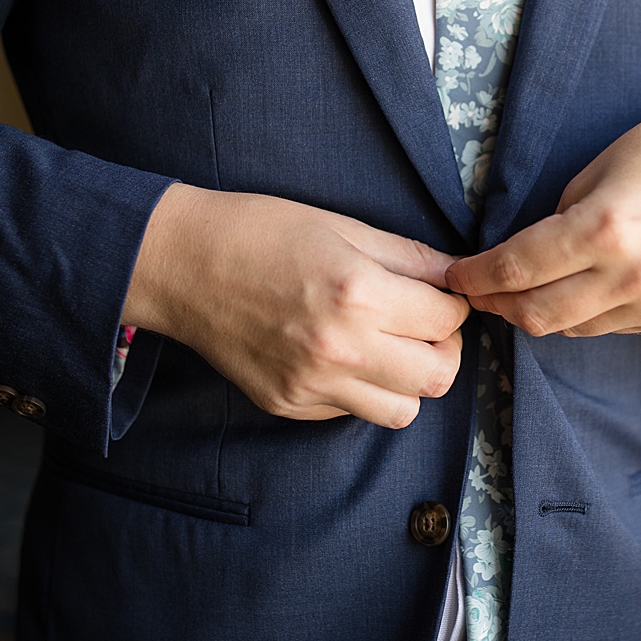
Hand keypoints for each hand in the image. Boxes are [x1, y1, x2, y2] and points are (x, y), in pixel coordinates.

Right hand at [123, 184, 470, 427]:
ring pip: (402, 412)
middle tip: (425, 325)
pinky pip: (352, 413)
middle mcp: (339, 348)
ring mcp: (311, 384)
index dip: (453, 304)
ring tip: (389, 348)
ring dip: (408, 381)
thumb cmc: (262, 232)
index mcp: (358, 294)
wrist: (183, 263)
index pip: (447, 320)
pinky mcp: (288, 404)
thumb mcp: (344, 227)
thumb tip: (457, 275)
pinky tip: (343, 356)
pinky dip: (362, 390)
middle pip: (437, 376)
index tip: (440, 295)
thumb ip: (410, 258)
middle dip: (444, 348)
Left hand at [446, 98, 640, 336]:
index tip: (453, 274)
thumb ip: (561, 214)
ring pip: (566, 329)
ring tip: (514, 290)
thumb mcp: (605, 163)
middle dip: (494, 305)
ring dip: (533, 312)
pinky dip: (576, 314)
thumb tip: (524, 253)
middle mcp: (630, 275)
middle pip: (534, 315)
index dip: (475, 276)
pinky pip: (603, 327)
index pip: (516, 268)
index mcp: (606, 226)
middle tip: (474, 290)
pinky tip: (571, 288)